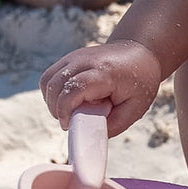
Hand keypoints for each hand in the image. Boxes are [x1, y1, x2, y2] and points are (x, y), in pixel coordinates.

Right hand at [40, 40, 162, 135]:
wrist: (140, 53)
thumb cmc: (140, 82)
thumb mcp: (135, 109)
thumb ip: (113, 124)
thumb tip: (88, 135)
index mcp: (105, 73)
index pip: (73, 89)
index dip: (65, 110)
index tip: (68, 125)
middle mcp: (86, 60)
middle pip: (54, 84)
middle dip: (56, 109)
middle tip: (70, 121)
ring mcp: (76, 56)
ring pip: (47, 79)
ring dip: (51, 101)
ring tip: (69, 111)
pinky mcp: (70, 57)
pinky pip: (50, 76)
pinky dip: (52, 92)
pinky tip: (67, 101)